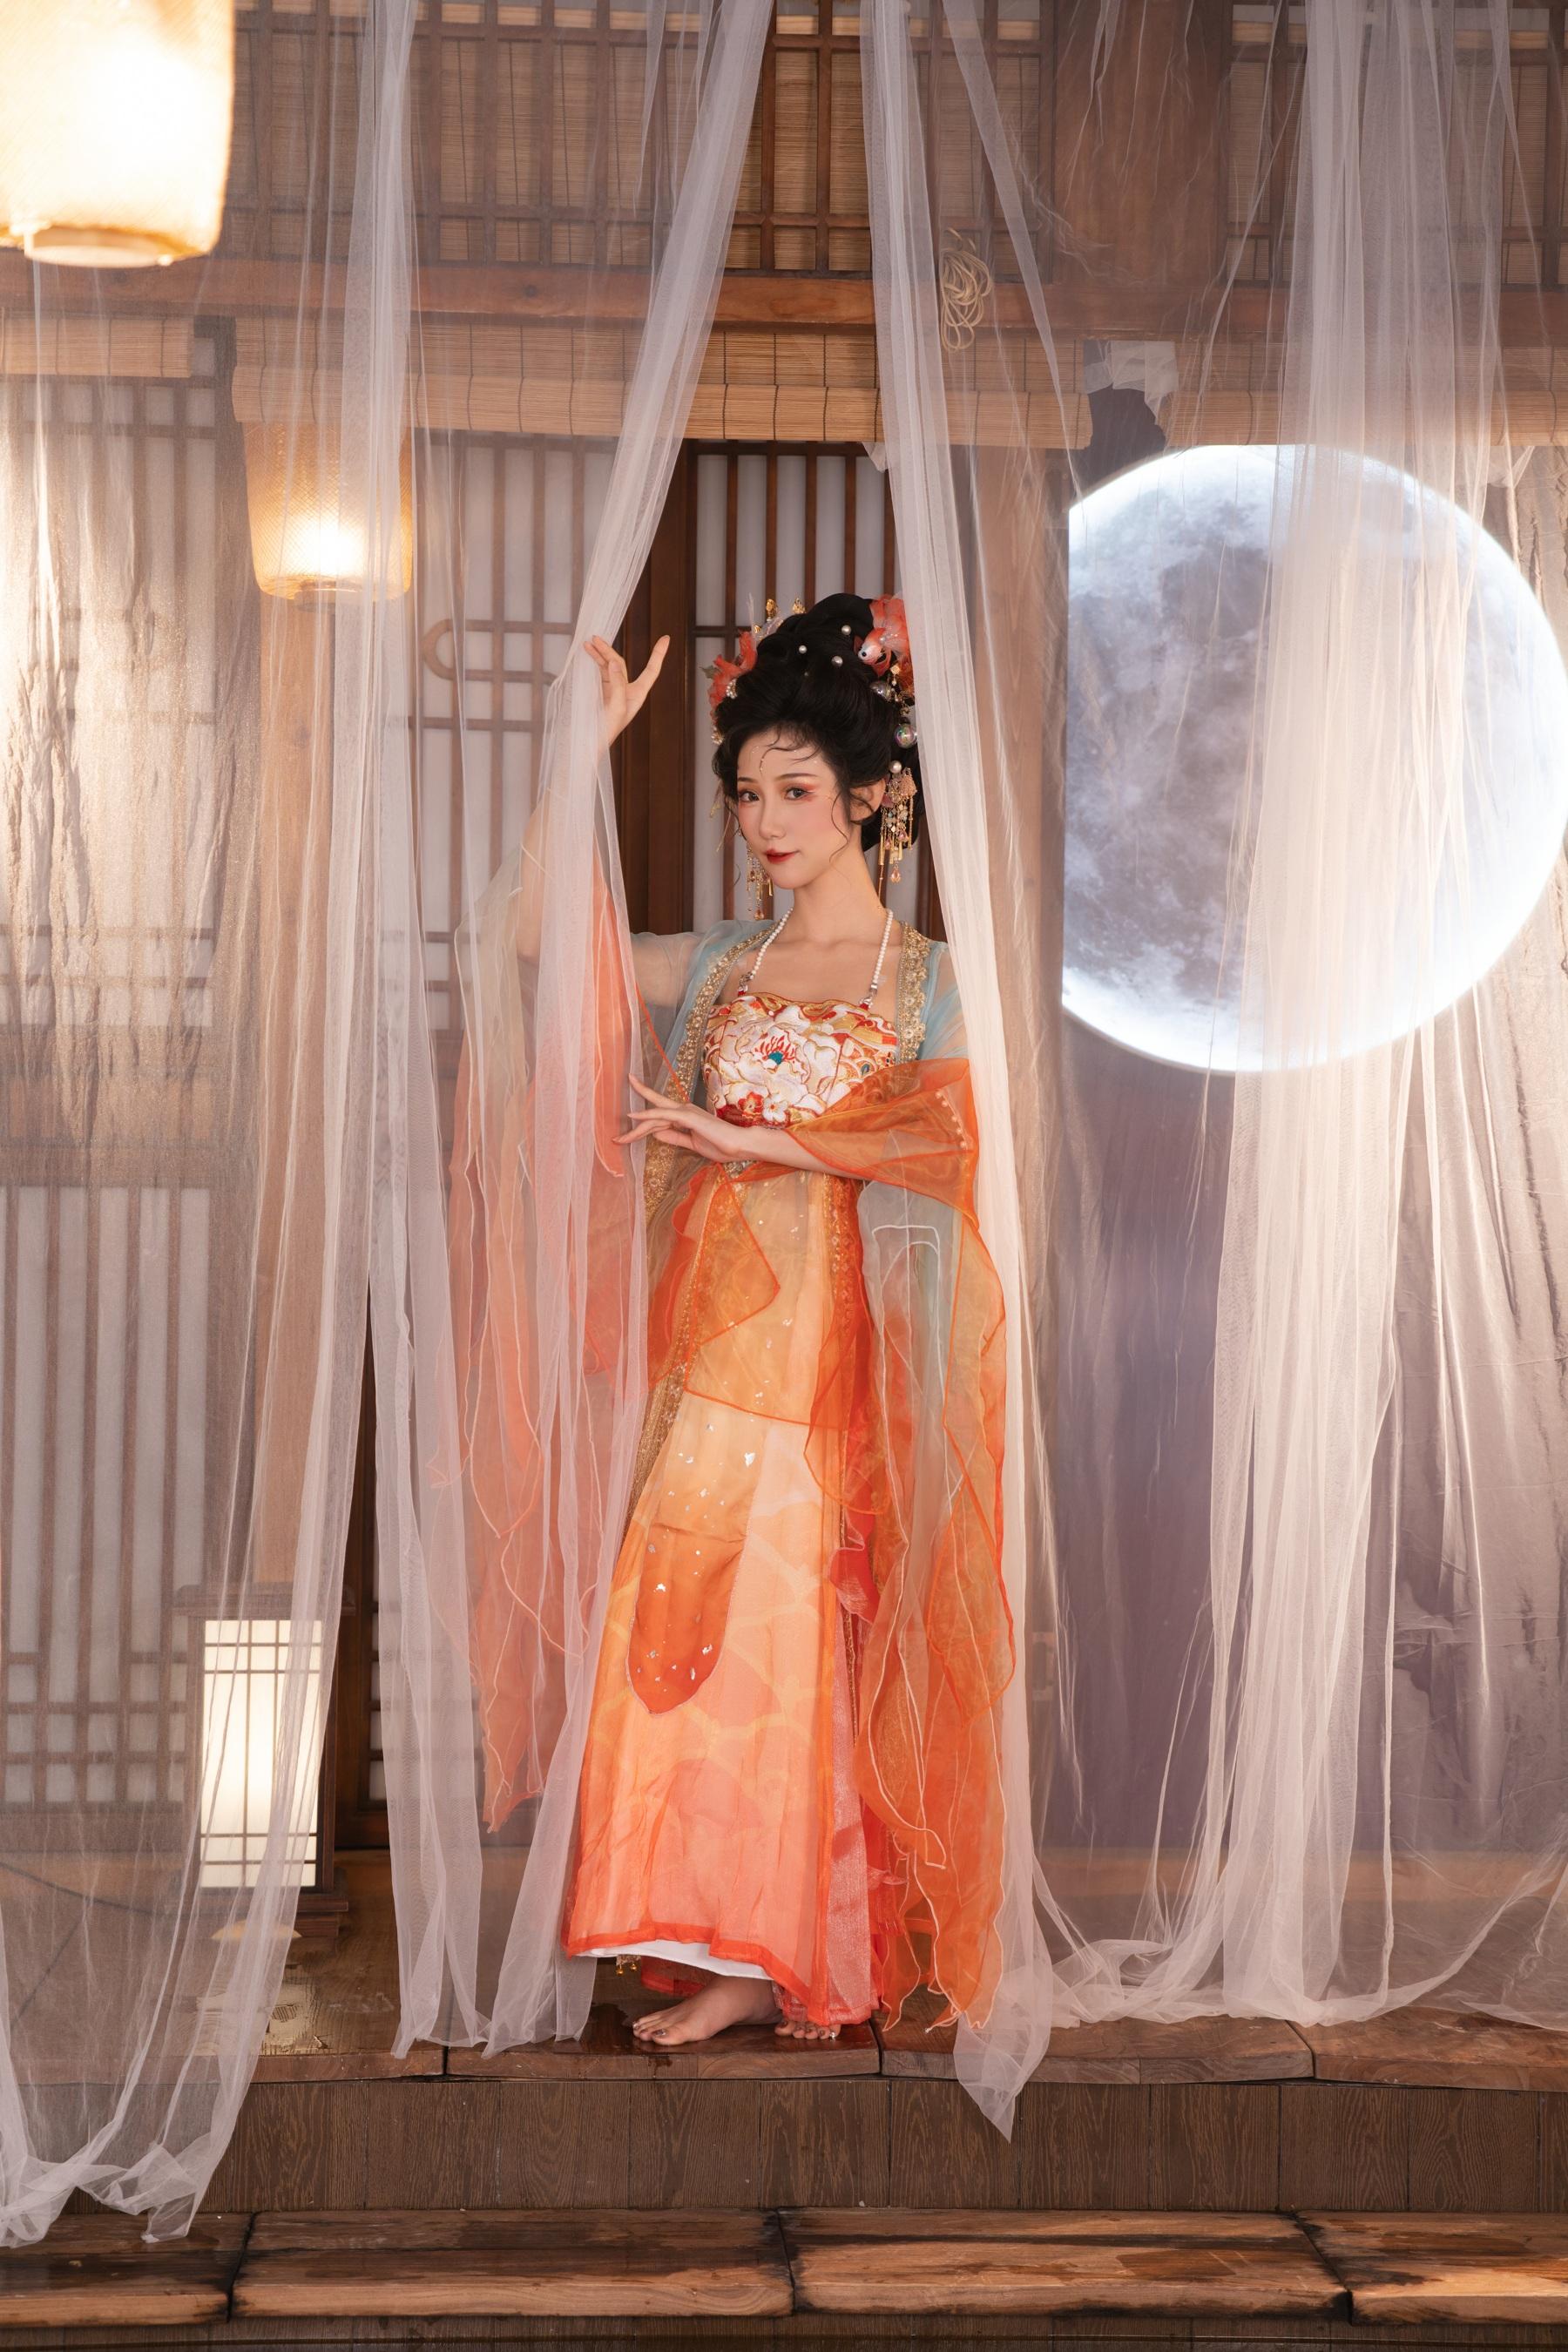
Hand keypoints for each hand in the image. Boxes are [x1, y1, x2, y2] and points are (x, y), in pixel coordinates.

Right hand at [585, 633, 668, 747]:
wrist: (589, 743)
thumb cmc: (607, 730)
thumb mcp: (616, 707)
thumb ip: (617, 683)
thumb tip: (613, 662)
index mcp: (638, 695)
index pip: (651, 670)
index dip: (658, 654)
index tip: (665, 638)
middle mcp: (628, 691)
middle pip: (621, 664)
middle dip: (609, 650)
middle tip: (596, 638)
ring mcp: (614, 691)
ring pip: (609, 666)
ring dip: (599, 654)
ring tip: (589, 643)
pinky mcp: (602, 692)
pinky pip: (600, 672)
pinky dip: (595, 662)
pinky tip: (588, 653)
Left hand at [616, 1074, 752, 1164]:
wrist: (739, 1145)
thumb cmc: (721, 1145)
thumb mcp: (692, 1144)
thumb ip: (674, 1137)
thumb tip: (656, 1134)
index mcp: (684, 1116)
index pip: (658, 1118)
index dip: (641, 1126)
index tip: (625, 1135)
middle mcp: (683, 1110)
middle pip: (652, 1113)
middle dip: (633, 1121)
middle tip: (615, 1137)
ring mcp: (685, 1111)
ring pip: (654, 1116)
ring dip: (635, 1129)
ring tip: (619, 1139)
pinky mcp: (688, 1116)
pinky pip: (662, 1113)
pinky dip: (647, 1114)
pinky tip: (633, 1117)